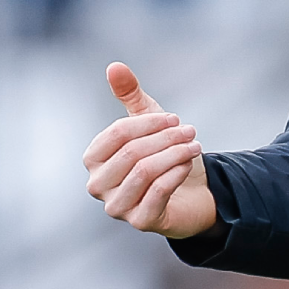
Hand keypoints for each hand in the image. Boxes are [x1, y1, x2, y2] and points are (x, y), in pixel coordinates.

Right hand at [83, 62, 217, 238]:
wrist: (189, 193)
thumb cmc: (162, 156)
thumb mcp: (148, 122)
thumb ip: (130, 95)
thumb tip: (114, 66)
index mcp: (94, 159)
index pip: (116, 134)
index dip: (148, 123)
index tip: (174, 118)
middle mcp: (98, 185)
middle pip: (131, 153)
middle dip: (165, 139)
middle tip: (190, 131)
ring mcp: (117, 207)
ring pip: (144, 172)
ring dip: (174, 155)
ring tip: (194, 146)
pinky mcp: (140, 222)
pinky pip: (157, 193)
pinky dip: (176, 174)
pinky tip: (187, 165)